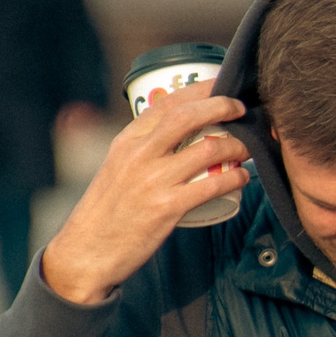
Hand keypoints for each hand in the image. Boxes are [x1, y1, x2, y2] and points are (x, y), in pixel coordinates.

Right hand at [38, 83, 246, 306]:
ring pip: (207, 148)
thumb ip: (145, 149)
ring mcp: (153, 180)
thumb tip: (181, 133)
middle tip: (243, 109)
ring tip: (249, 148)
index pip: (167, 103)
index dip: (200, 89)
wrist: (86, 251)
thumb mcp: (118, 167)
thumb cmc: (108, 211)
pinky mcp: (166, 208)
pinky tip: (242, 177)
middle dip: (222, 105)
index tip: (223, 85)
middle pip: (188, 116)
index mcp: (126, 141)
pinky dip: (235, 177)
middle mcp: (138, 155)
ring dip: (237, 145)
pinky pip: (213, 185)